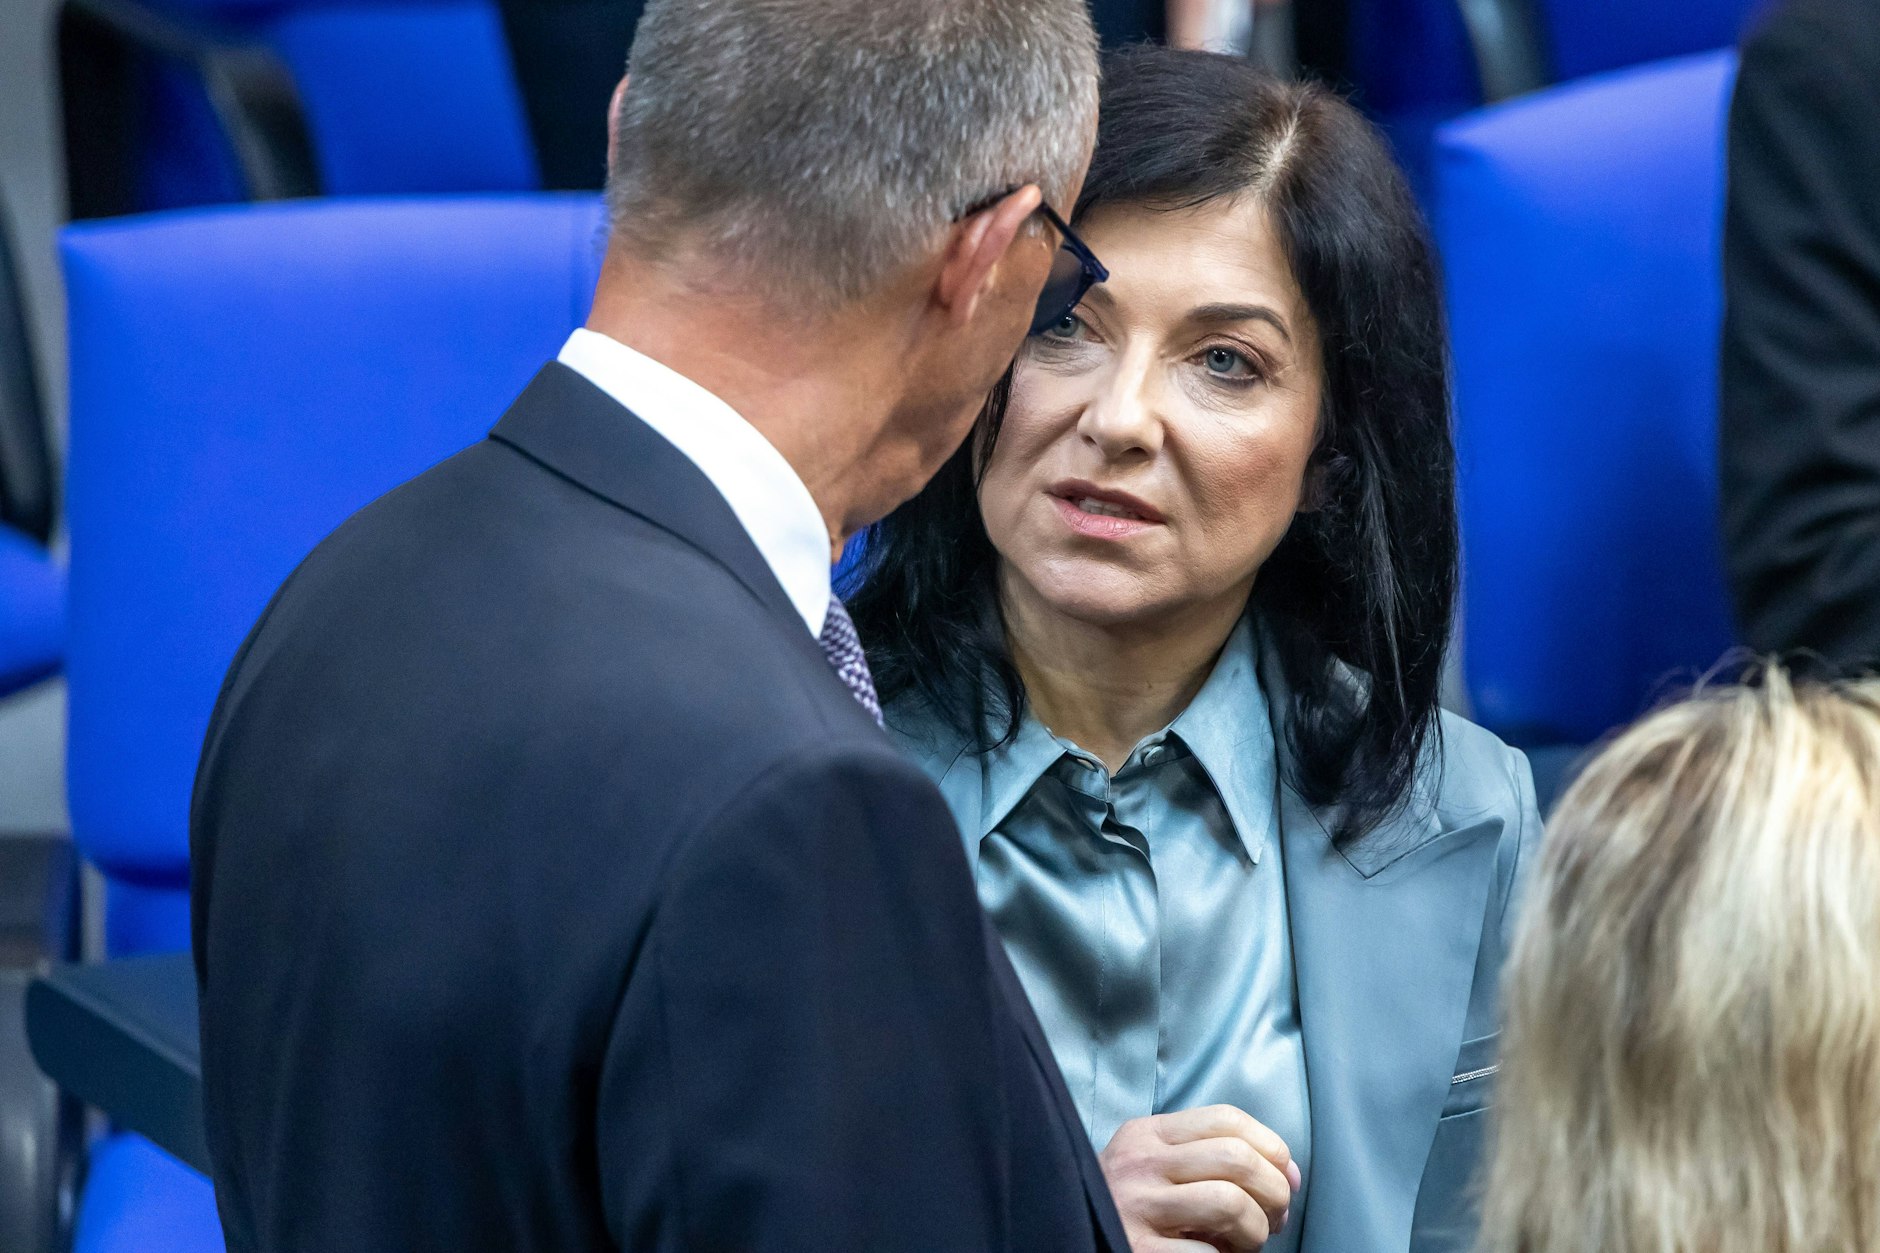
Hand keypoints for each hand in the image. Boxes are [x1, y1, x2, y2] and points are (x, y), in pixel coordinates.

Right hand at [1098, 1105, 1298, 1252]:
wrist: (1069, 1233)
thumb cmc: (1130, 1206)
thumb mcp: (1155, 1164)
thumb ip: (1210, 1158)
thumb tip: (1289, 1173)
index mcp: (1147, 1134)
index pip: (1226, 1118)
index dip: (1272, 1147)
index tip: (1286, 1178)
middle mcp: (1139, 1163)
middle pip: (1236, 1158)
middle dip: (1273, 1192)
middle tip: (1273, 1218)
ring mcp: (1136, 1207)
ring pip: (1229, 1203)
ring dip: (1255, 1230)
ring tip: (1247, 1243)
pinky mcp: (1136, 1249)